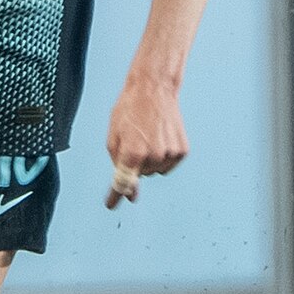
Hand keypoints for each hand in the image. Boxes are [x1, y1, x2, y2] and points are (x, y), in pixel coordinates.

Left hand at [106, 66, 187, 203]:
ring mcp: (169, 154)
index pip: (122, 183)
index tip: (111, 204)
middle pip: (140, 176)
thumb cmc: (130, 110)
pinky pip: (168, 166)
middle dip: (135, 163)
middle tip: (136, 140)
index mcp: (132, 152)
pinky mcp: (182, 151)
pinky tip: (161, 138)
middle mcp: (153, 156)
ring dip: (150, 160)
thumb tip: (129, 192)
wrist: (154, 89)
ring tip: (150, 136)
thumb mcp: (114, 135)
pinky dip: (164, 156)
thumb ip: (117, 164)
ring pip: (155, 172)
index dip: (115, 196)